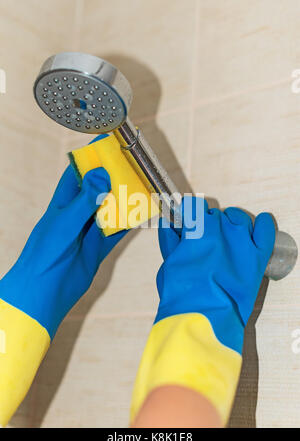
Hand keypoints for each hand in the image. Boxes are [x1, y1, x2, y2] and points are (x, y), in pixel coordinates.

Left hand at [0, 164, 126, 339]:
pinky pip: (118, 230)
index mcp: (64, 202)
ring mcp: (90, 229)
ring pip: (111, 208)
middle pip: (100, 189)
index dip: (92, 158)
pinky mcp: (100, 246)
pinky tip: (141, 214)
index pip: (79, 172)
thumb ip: (84, 201)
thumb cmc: (45, 254)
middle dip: (115, 179)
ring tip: (142, 188)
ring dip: (125, 200)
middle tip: (133, 168)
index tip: (109, 146)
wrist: (45, 290)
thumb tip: (101, 176)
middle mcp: (78, 213)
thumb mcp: (64, 223)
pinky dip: (130, 222)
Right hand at [130, 197, 274, 425]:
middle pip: (215, 215)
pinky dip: (263, 224)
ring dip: (231, 224)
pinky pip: (265, 230)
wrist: (204, 320)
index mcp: (196, 231)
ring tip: (227, 238)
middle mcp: (221, 231)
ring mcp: (241, 243)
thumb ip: (170, 242)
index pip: (193, 207)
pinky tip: (259, 223)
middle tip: (205, 241)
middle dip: (208, 225)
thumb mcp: (168, 266)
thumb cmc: (182, 296)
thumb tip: (169, 224)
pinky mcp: (257, 257)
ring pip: (238, 218)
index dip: (189, 213)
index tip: (188, 219)